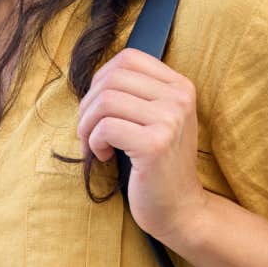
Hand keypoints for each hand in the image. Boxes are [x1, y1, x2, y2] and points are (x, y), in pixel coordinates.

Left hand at [75, 48, 207, 245]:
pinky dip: (93, 142)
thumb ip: (136, 94)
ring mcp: (170, 120)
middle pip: (112, 78)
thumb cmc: (158, 164)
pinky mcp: (155, 145)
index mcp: (181, 86)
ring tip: (94, 144)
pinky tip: (103, 156)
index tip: (98, 107)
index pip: (128, 58)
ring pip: (105, 101)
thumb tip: (95, 77)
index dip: (102, 78)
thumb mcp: (157, 119)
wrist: (180, 208)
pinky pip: (106, 128)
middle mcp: (179, 98)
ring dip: (87, 124)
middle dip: (88, 104)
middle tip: (89, 130)